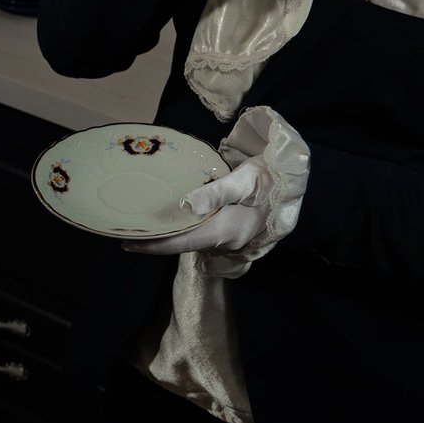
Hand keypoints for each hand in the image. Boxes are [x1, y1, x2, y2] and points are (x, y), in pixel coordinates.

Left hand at [121, 106, 309, 277]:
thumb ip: (215, 192)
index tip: (127, 245)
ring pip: (195, 240)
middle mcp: (227, 241)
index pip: (183, 243)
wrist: (295, 180)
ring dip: (172, 235)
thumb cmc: (270, 176)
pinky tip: (176, 220)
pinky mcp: (235, 233)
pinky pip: (205, 235)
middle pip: (185, 244)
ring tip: (146, 225)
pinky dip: (187, 230)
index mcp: (227, 230)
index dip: (154, 246)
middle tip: (130, 232)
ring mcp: (233, 239)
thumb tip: (184, 206)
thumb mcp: (244, 179)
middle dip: (158, 242)